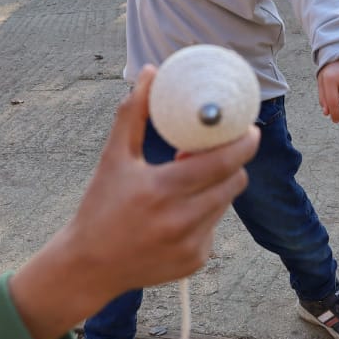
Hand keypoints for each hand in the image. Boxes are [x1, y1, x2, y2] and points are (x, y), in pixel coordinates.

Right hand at [8, 67, 256, 338]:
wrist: (88, 266)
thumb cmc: (100, 206)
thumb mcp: (113, 157)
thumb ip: (133, 113)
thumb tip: (150, 72)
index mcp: (162, 190)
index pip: (222, 163)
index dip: (243, 144)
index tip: (250, 130)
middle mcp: (181, 221)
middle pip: (233, 182)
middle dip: (230, 164)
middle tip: (211, 153)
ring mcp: (191, 245)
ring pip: (224, 204)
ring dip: (216, 188)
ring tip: (187, 182)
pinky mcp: (195, 261)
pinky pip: (214, 227)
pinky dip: (204, 215)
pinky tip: (176, 215)